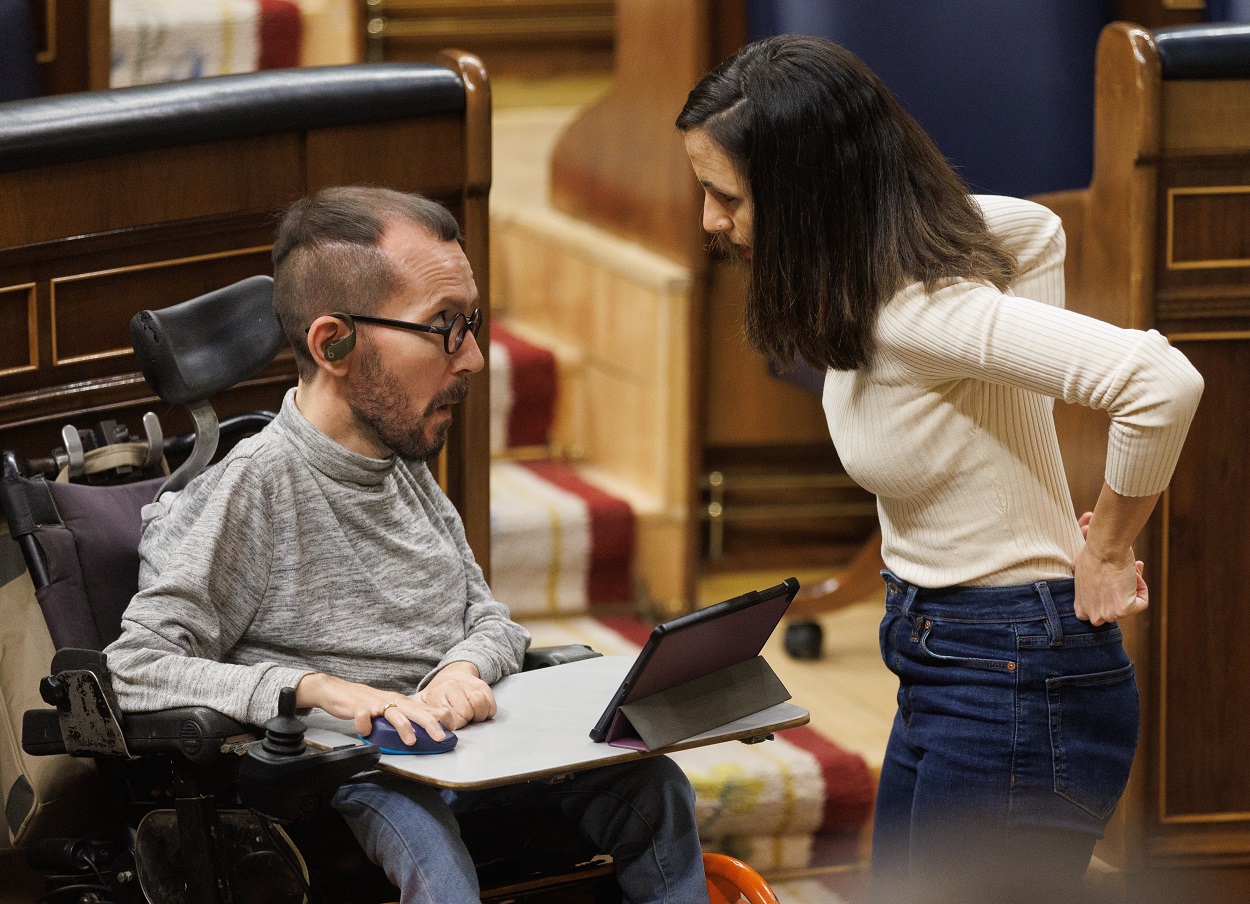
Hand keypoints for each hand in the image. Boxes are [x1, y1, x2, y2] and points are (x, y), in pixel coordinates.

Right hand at [295, 672, 451, 742]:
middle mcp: (393, 701)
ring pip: (394, 713)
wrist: (340, 691)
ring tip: (412, 740)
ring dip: (404, 726)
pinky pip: (363, 717)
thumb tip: (429, 728)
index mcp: (403, 702)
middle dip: (430, 723)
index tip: (453, 727)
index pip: (427, 707)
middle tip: (441, 737)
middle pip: (415, 711)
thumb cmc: (369, 703)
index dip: (442, 716)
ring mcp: (376, 704)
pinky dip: (365, 726)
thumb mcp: (393, 708)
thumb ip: (408, 717)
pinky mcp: (359, 707)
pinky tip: (366, 732)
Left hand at [417, 661, 495, 729]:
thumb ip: (416, 716)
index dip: (452, 726)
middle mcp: (452, 686)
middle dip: (465, 720)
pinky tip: (479, 710)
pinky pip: (491, 704)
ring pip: (480, 705)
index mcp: (437, 694)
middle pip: (466, 713)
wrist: (453, 673)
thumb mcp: (422, 703)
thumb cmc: (438, 694)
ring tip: (471, 714)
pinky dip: (487, 711)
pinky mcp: (482, 684)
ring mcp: (468, 684)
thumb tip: (411, 732)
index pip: (449, 718)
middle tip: (460, 718)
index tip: (450, 725)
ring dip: (478, 715)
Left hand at [1074, 511, 1147, 624]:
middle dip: (1120, 594)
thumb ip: (1085, 579)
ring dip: (1131, 588)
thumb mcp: (1080, 570)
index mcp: (1081, 608)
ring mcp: (1109, 615)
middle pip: (1113, 611)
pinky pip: (1141, 603)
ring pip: (1128, 606)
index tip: (1111, 584)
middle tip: (1123, 576)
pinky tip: (1134, 573)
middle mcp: (1094, 616)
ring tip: (1127, 570)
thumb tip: (1091, 560)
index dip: (1106, 598)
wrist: (1104, 549)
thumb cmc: (1092, 554)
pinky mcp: (1124, 610)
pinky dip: (1142, 588)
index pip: (1095, 613)